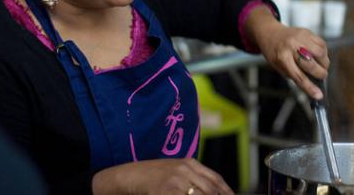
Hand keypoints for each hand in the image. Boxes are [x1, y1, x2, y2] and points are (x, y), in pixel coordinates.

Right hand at [92, 158, 233, 194]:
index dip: (227, 192)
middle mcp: (185, 169)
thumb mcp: (175, 172)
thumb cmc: (152, 177)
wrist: (127, 176)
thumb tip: (212, 190)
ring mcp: (175, 180)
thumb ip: (192, 179)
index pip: (216, 179)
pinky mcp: (166, 191)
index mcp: (190, 162)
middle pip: (210, 190)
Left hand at [245, 6, 329, 98]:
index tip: (319, 96)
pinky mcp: (307, 32)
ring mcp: (300, 38)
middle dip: (320, 74)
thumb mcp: (279, 67)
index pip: (299, 76)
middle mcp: (292, 47)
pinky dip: (323, 53)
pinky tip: (319, 56)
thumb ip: (295, 75)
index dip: (310, 88)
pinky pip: (322, 44)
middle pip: (312, 65)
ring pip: (321, 53)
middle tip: (321, 77)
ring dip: (324, 63)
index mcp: (282, 58)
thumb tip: (313, 83)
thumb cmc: (274, 53)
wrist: (270, 33)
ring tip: (320, 66)